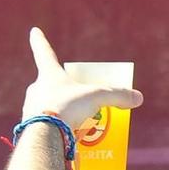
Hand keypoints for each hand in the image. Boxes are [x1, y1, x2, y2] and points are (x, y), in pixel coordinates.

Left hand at [20, 28, 142, 130]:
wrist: (44, 137)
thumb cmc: (67, 108)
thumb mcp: (97, 97)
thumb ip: (117, 95)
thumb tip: (138, 98)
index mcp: (48, 75)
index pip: (44, 52)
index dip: (39, 41)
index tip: (34, 30)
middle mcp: (36, 90)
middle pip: (52, 85)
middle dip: (67, 91)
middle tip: (82, 100)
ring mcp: (30, 109)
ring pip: (50, 107)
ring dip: (65, 113)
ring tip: (83, 125)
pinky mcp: (31, 129)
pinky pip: (49, 127)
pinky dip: (61, 130)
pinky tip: (73, 139)